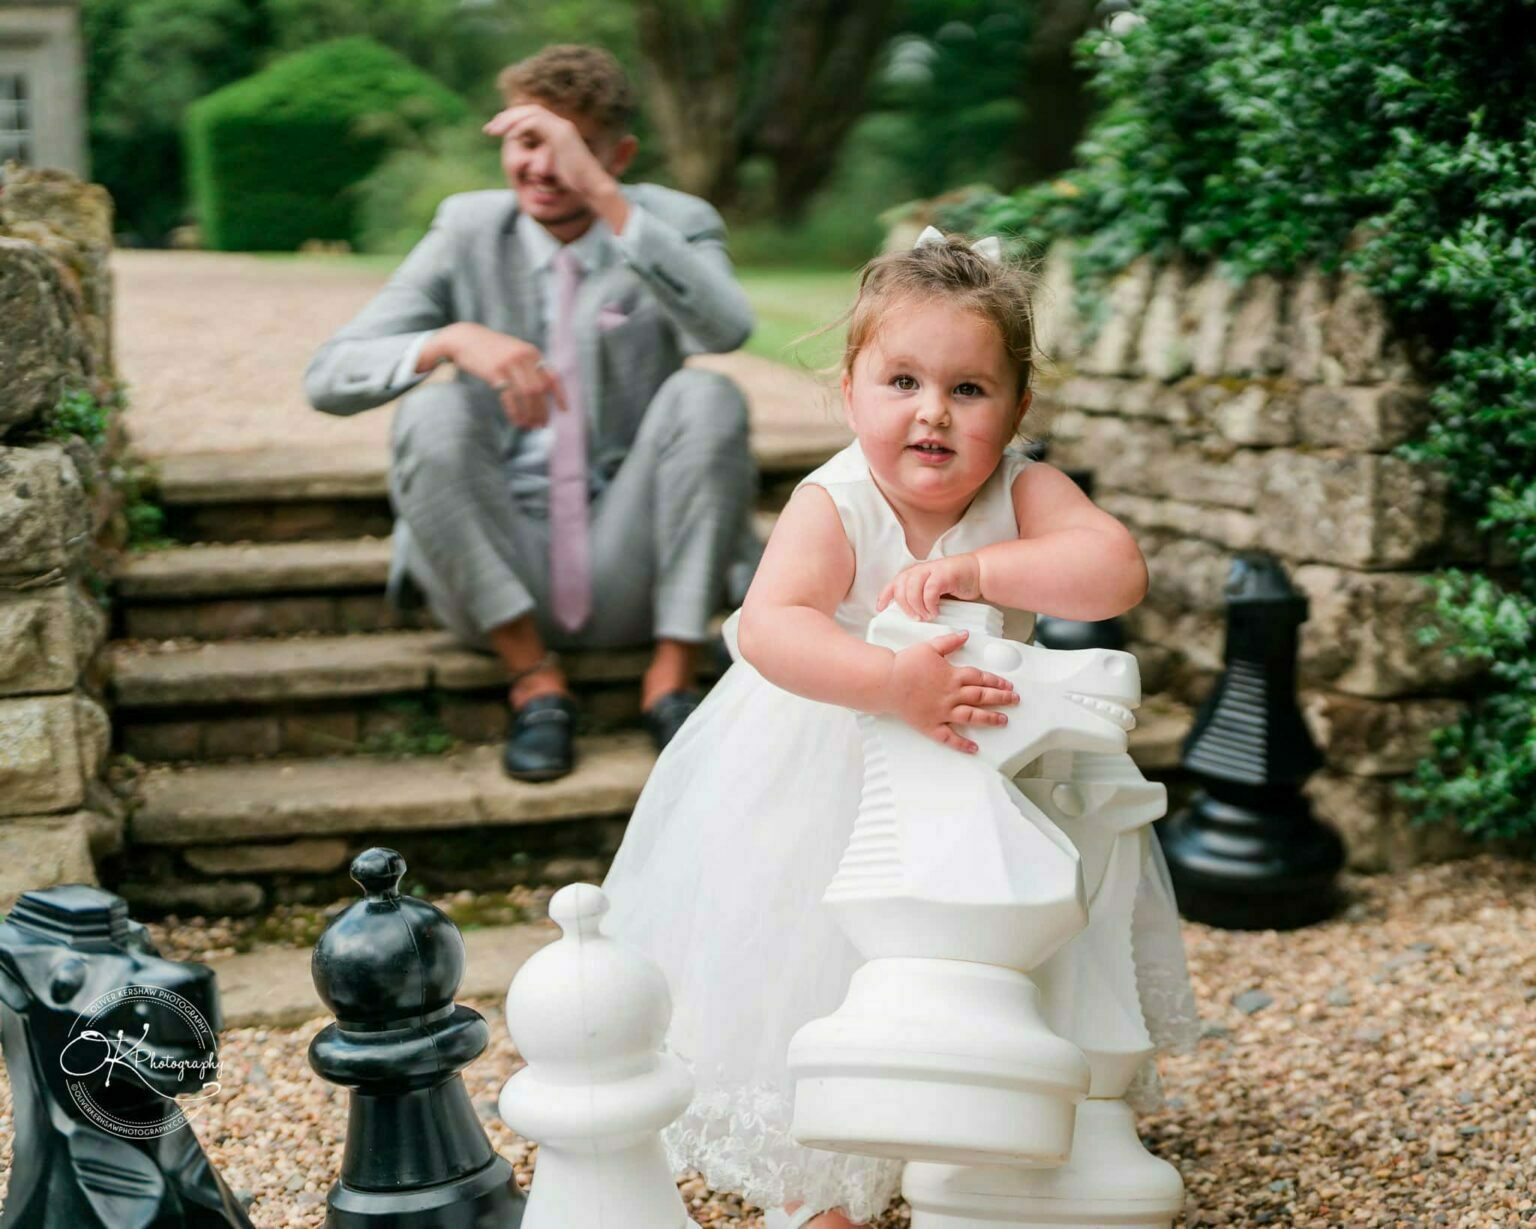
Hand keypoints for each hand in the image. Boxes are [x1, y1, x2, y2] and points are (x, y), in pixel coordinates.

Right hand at [435, 323, 566, 428]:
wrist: (465, 338)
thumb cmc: (490, 349)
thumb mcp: (514, 351)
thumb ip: (528, 366)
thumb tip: (541, 392)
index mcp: (531, 352)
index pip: (552, 376)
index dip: (560, 395)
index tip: (564, 410)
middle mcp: (523, 357)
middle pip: (540, 390)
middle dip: (543, 410)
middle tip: (542, 425)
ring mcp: (509, 363)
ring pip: (527, 394)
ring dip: (531, 414)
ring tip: (530, 426)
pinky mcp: (494, 371)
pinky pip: (510, 397)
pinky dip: (516, 413)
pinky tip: (517, 421)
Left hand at [483, 104, 615, 204]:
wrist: (594, 190)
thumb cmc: (576, 186)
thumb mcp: (554, 170)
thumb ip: (541, 161)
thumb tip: (530, 166)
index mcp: (558, 131)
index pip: (531, 116)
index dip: (512, 120)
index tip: (495, 130)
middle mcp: (561, 125)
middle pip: (528, 109)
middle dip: (506, 117)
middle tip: (489, 129)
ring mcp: (562, 128)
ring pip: (530, 112)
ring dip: (509, 120)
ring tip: (494, 131)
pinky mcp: (561, 134)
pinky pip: (536, 122)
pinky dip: (521, 127)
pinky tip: (510, 137)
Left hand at [877, 554, 982, 620]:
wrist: (978, 573)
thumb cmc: (955, 585)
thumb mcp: (932, 591)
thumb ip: (919, 598)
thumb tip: (907, 615)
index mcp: (914, 574)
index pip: (894, 583)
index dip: (885, 596)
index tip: (881, 609)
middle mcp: (919, 570)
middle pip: (900, 587)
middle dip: (903, 605)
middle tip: (914, 618)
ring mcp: (931, 570)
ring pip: (912, 588)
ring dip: (916, 606)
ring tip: (925, 616)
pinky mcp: (943, 574)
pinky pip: (929, 590)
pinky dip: (929, 603)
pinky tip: (935, 611)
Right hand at [882, 629, 1017, 753]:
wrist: (886, 681)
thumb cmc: (905, 663)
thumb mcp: (930, 647)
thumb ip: (950, 641)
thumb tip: (965, 635)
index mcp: (953, 675)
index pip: (980, 678)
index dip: (996, 682)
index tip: (1008, 685)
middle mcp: (952, 694)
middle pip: (981, 697)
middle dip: (1001, 699)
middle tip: (1014, 701)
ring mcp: (943, 711)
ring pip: (972, 716)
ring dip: (990, 719)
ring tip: (1003, 721)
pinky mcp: (931, 725)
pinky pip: (949, 737)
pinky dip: (962, 744)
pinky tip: (974, 748)